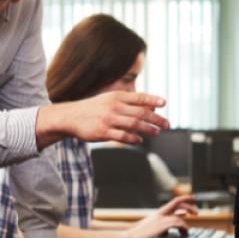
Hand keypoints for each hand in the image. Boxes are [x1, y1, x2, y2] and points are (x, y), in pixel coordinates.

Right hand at [36, 91, 169, 148]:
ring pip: (135, 125)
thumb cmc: (93, 108)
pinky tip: (140, 141)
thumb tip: (152, 105)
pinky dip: (134, 139)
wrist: (71, 117)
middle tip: (167, 124)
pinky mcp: (103, 132)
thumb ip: (129, 102)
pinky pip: (123, 136)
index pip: (139, 97)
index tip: (164, 103)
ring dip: (149, 130)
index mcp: (116, 97)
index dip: (153, 99)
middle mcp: (114, 107)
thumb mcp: (109, 100)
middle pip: (141, 112)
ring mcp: (108, 120)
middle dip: (156, 119)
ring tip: (157, 133)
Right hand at [126, 196, 197, 237]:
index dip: (184, 198)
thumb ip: (168, 220)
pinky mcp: (161, 225)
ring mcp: (160, 219)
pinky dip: (182, 227)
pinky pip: (176, 223)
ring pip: (178, 217)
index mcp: (159, 212)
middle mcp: (160, 213)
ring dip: (185, 225)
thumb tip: (180, 220)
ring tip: (186, 232)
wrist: (131, 234)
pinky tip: (183, 232)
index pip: (174, 201)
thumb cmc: (142, 231)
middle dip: (189, 207)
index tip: (192, 197)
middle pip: (177, 205)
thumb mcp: (156, 224)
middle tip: (197, 213)